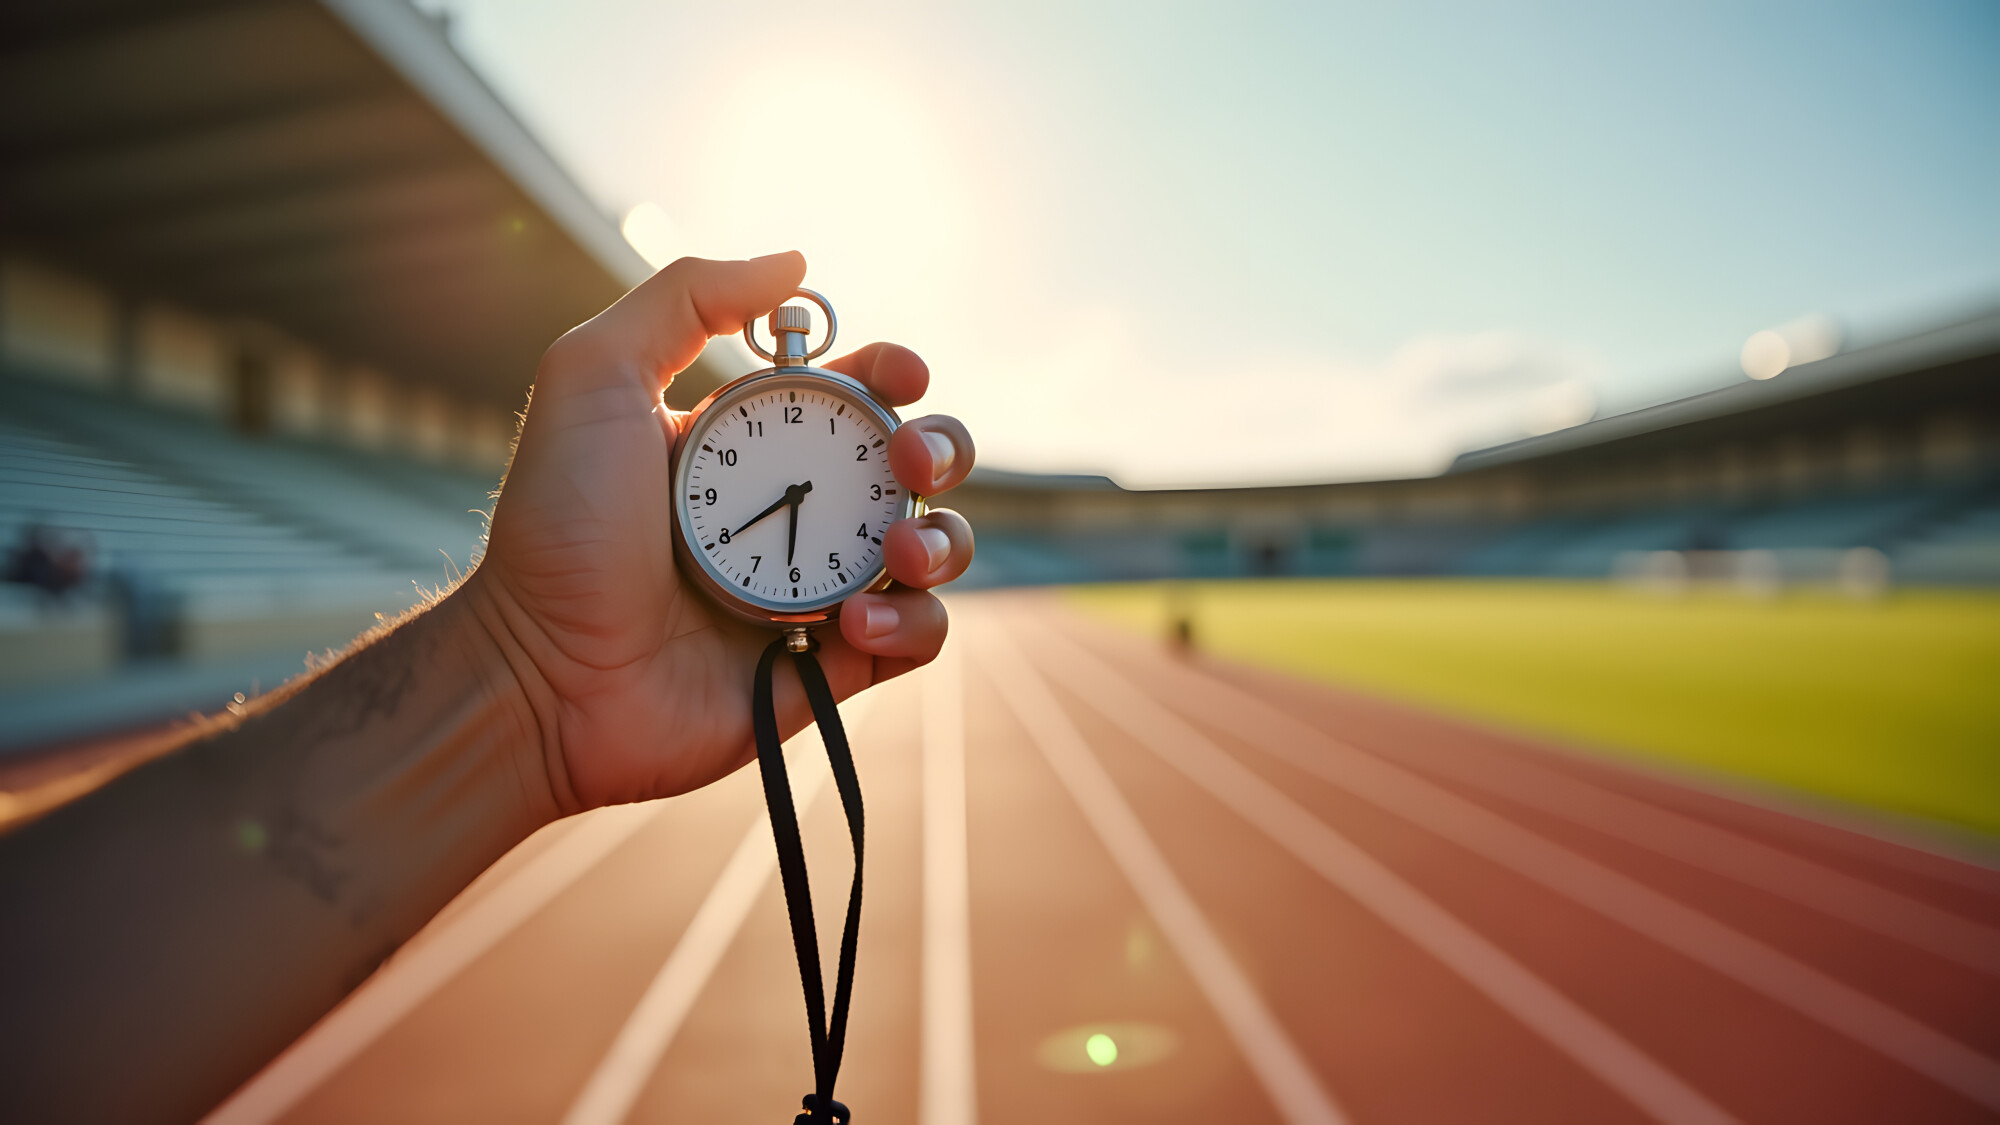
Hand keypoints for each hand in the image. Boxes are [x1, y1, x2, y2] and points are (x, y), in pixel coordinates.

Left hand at [468, 253, 974, 811]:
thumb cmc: (558, 528)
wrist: (541, 672)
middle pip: (917, 465)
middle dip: (940, 449)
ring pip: (936, 549)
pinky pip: (918, 637)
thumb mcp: (595, 377)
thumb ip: (686, 299)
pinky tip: (857, 620)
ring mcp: (817, 592)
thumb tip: (796, 263)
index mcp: (750, 444)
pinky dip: (913, 620)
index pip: (853, 394)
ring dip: (943, 541)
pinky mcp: (829, 669)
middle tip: (909, 464)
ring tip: (898, 554)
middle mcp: (794, 511)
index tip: (898, 377)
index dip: (893, 374)